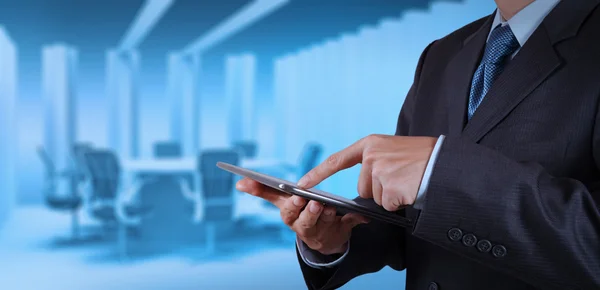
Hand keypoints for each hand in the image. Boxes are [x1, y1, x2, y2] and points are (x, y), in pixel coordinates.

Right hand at [236, 178, 368, 254]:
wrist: (322, 238)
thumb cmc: (300, 212)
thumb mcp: (282, 202)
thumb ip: (262, 191)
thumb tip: (238, 182)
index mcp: (289, 215)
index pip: (286, 209)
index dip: (291, 205)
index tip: (295, 197)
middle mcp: (303, 225)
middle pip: (304, 219)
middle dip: (309, 211)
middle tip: (315, 203)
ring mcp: (321, 231)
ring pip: (324, 223)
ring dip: (328, 215)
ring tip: (332, 207)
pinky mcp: (339, 233)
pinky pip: (347, 226)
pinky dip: (355, 221)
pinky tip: (362, 217)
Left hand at [297, 134, 436, 210]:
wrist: (446, 164)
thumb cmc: (424, 158)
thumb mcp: (394, 150)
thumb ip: (376, 161)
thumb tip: (365, 184)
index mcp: (370, 144)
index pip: (337, 160)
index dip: (318, 173)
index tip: (301, 184)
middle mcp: (371, 155)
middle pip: (362, 188)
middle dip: (380, 189)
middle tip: (401, 177)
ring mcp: (378, 171)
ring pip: (375, 198)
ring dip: (391, 196)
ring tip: (408, 181)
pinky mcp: (388, 187)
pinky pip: (387, 205)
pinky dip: (399, 202)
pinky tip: (410, 189)